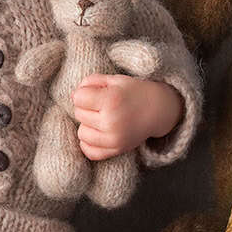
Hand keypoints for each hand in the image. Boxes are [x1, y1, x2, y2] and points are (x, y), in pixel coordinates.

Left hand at [70, 75, 184, 160]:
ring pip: (82, 133)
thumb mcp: (113, 80)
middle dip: (87, 108)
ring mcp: (114, 139)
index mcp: (111, 100)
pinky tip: (98, 133)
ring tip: (102, 118)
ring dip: (88, 125)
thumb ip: (90, 82)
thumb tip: (73, 97)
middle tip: (102, 105)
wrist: (158, 110)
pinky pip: (89, 151)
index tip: (96, 93)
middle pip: (79, 114)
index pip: (78, 98)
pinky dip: (89, 143)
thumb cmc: (133, 92)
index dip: (85, 93)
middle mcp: (111, 121)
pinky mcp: (116, 150)